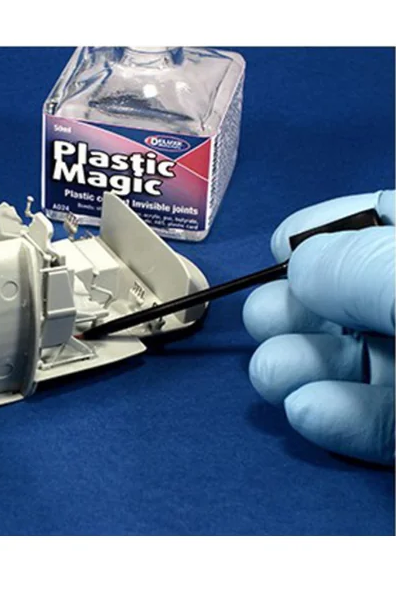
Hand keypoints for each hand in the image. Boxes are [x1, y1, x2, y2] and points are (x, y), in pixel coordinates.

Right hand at [243, 190, 394, 464]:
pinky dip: (339, 419)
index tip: (279, 243)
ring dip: (303, 366)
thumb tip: (297, 265)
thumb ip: (360, 266)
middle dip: (297, 306)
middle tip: (263, 319)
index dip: (325, 227)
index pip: (377, 219)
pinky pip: (378, 423)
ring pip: (356, 363)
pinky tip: (308, 412)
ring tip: (272, 375)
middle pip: (351, 297)